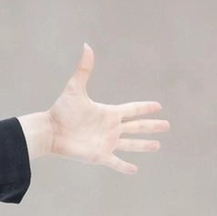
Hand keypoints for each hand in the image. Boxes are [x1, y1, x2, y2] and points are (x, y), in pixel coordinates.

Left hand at [35, 45, 169, 173]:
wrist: (49, 131)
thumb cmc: (61, 110)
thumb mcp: (75, 88)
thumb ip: (84, 69)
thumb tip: (86, 45)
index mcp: (108, 113)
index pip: (132, 109)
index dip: (144, 108)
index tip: (158, 106)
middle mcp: (110, 128)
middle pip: (137, 127)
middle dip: (152, 126)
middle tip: (167, 125)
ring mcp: (106, 142)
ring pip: (131, 144)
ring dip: (144, 145)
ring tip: (158, 146)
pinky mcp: (100, 156)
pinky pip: (116, 162)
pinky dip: (125, 167)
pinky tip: (135, 170)